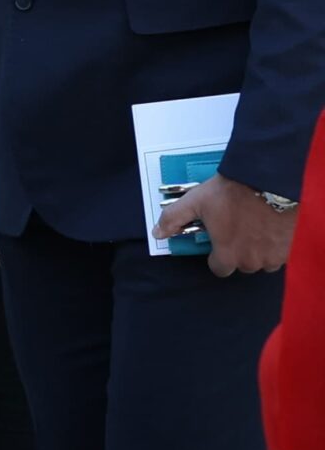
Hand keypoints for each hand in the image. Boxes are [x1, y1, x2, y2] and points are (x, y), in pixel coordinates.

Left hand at [156, 176, 296, 277]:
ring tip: (256, 226)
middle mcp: (252, 261)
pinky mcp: (292, 248)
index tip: (220, 241)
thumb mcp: (195, 201)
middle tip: (238, 228)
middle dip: (239, 251)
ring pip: (264, 261)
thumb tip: (157, 234)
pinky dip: (277, 244)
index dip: (218, 256)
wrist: (270, 180)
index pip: (220, 269)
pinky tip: (271, 226)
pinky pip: (282, 253)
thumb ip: (174, 219)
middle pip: (242, 265)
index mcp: (228, 254)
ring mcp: (274, 256)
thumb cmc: (232, 192)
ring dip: (259, 249)